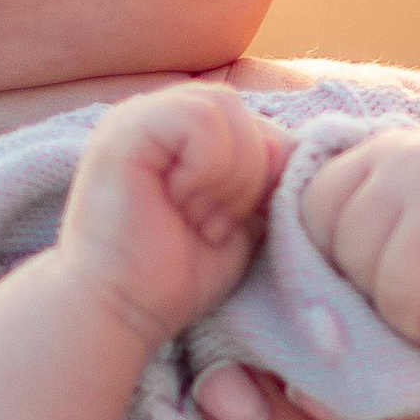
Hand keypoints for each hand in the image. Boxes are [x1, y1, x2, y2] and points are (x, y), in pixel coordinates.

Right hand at [55, 86, 289, 348]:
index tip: (232, 225)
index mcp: (183, 132)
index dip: (264, 173)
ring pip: (224, 108)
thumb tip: (299, 144)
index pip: (255, 122)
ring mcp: (136, 116)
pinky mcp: (124, 129)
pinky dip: (206, 168)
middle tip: (215, 225)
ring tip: (198, 218)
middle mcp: (158, 114)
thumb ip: (267, 176)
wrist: (121, 311)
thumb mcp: (242, 218)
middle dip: (249, 175)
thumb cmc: (175, 274)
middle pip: (244, 112)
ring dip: (228, 175)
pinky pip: (198, 118)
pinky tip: (180, 204)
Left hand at [297, 129, 419, 358]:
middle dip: (390, 299)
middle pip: (353, 268)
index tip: (398, 258)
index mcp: (373, 151)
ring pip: (397, 302)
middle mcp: (413, 156)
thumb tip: (291, 360)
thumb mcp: (385, 238)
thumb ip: (325, 264)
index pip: (311, 223)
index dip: (348, 263)